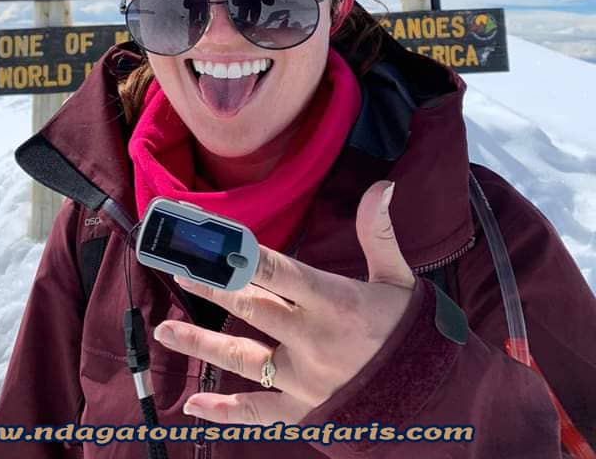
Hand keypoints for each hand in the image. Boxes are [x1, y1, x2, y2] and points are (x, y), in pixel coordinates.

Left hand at [153, 180, 415, 424]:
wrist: (434, 398)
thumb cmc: (410, 331)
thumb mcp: (399, 279)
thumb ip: (380, 233)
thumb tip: (384, 185)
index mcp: (335, 302)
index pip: (280, 272)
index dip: (243, 255)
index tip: (211, 239)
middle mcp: (313, 340)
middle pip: (252, 308)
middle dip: (212, 286)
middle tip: (176, 268)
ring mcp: (305, 380)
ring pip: (244, 360)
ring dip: (201, 344)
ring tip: (165, 330)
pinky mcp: (304, 412)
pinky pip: (258, 414)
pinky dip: (225, 412)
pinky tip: (194, 405)